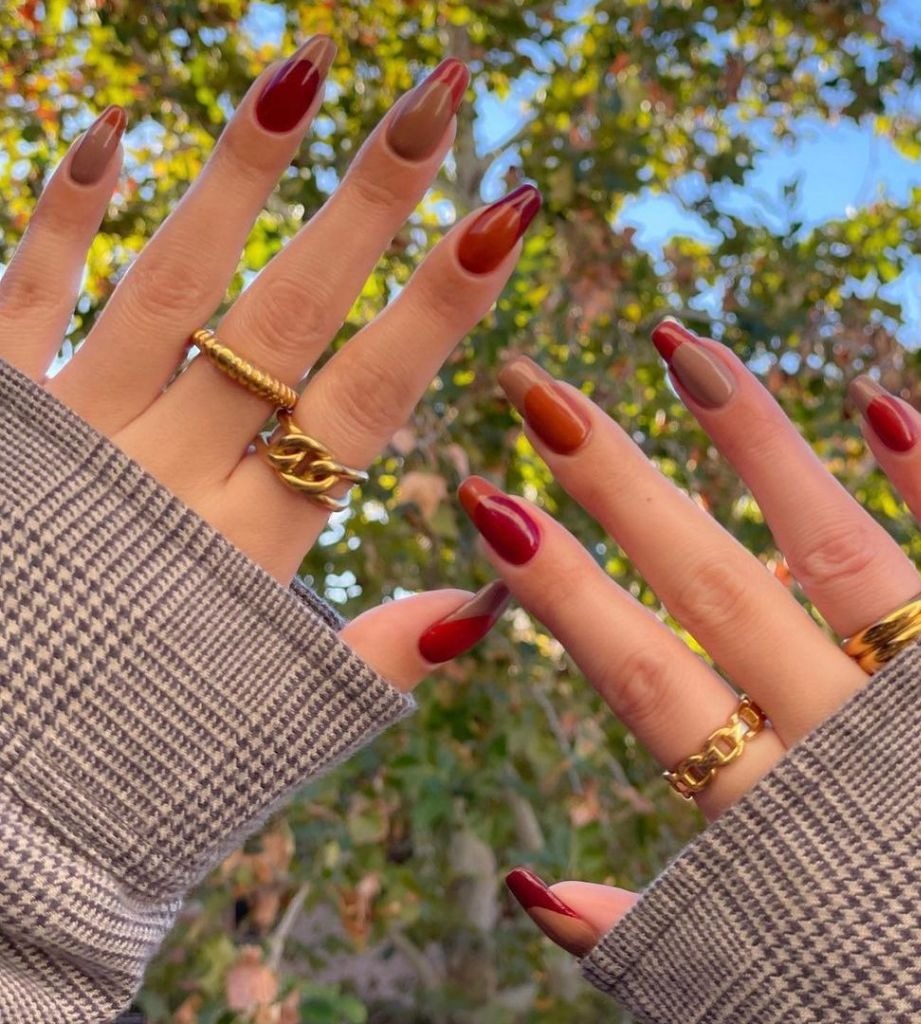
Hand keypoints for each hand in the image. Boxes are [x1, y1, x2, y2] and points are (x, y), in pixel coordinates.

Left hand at [0, 38, 538, 684]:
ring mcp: (70, 445)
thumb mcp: (276, 721)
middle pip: (284, 318)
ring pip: (166, 287)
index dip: (439, 308)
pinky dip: (58, 224)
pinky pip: (20, 307)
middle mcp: (169, 478)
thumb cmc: (134, 762)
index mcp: (254, 546)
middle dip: (369, 203)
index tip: (505, 213)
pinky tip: (102, 135)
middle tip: (439, 93)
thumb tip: (496, 598)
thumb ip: (382, 655)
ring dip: (237, 178)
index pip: (369, 401)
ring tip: (304, 69)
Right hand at [459, 318, 920, 955]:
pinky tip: (877, 401)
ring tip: (680, 346)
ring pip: (833, 547)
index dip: (563, 590)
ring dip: (754, 444)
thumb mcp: (759, 971)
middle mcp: (848, 739)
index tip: (489, 504)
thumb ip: (647, 930)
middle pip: (714, 588)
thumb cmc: (894, 981)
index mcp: (771, 813)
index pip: (643, 676)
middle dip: (617, 484)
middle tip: (538, 391)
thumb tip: (526, 889)